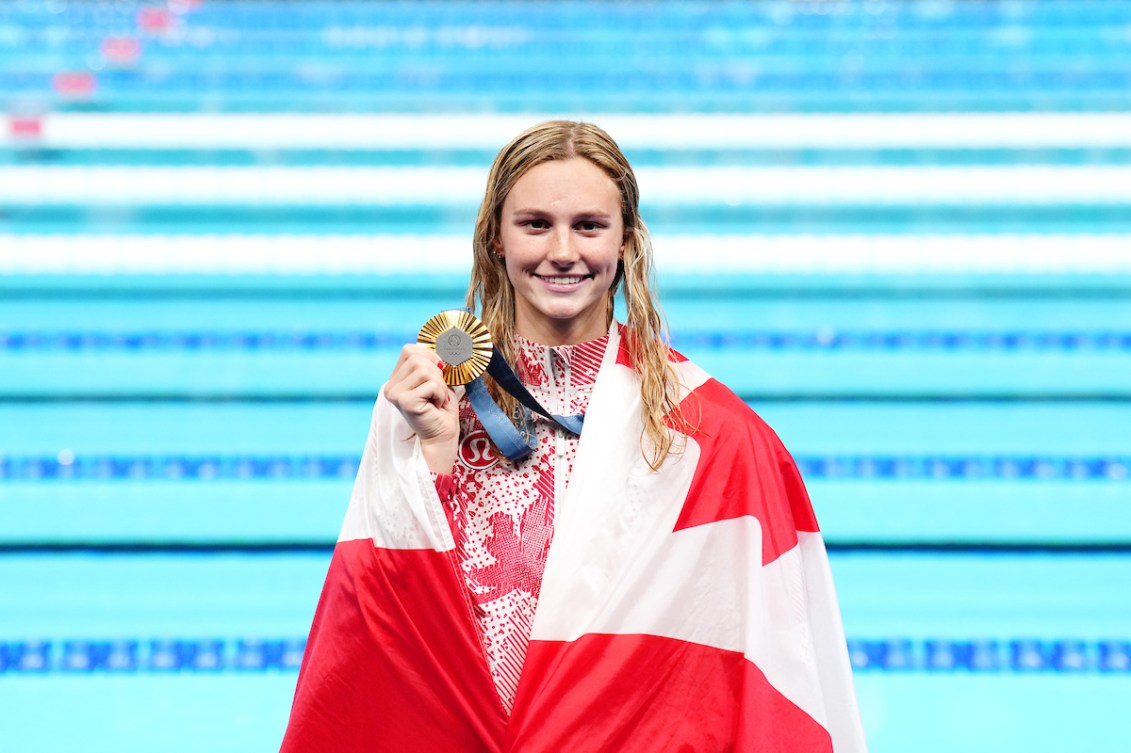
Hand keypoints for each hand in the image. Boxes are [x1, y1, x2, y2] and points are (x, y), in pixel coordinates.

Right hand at [384, 344, 459, 472]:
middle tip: (437, 393)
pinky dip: (440, 394)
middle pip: (417, 358)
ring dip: (440, 385)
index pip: (409, 350)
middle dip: (436, 373)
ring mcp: (395, 394)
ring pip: (425, 370)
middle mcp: (390, 386)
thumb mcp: (436, 380)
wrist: (442, 436)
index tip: (438, 373)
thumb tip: (442, 344)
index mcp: (395, 379)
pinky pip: (431, 384)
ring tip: (437, 400)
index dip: (429, 356)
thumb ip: (432, 363)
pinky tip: (436, 406)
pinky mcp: (405, 401)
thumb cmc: (441, 410)